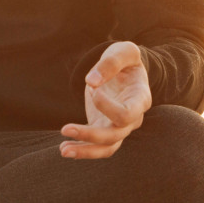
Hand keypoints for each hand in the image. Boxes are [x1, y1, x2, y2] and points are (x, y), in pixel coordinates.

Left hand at [60, 41, 151, 159]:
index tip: (92, 91)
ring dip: (85, 151)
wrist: (126, 69)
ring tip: (63, 150)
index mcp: (140, 99)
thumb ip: (111, 63)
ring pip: (107, 148)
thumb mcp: (124, 51)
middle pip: (115, 135)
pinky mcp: (105, 128)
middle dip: (90, 135)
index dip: (108, 108)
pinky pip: (96, 145)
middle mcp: (133, 118)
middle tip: (64, 128)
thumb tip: (92, 81)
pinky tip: (64, 147)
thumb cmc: (126, 59)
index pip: (127, 114)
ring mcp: (119, 126)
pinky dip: (82, 148)